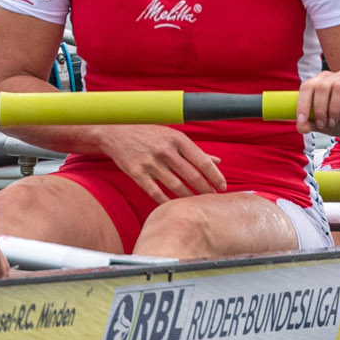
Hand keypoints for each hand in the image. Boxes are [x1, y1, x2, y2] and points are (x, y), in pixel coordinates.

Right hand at [94, 123, 226, 202]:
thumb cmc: (149, 134)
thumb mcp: (173, 136)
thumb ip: (195, 150)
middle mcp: (165, 150)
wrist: (116, 133)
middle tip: (212, 199)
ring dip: (189, 197)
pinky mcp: (137, 173)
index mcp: (177, 139)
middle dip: (205, 190)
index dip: (215, 176)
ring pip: (175, 186)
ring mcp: (150, 162)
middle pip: (191, 175)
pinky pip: (155, 192)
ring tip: (197, 204)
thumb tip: (217, 161)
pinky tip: (175, 207)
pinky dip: (166, 201)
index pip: (202, 161)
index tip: (223, 186)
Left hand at [299, 69, 339, 141]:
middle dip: (319, 109)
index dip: (303, 103)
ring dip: (333, 108)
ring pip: (339, 87)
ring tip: (334, 121)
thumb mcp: (323, 125)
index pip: (308, 86)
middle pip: (322, 86)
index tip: (302, 121)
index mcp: (324, 81)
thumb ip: (311, 124)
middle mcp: (339, 77)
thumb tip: (301, 127)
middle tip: (322, 124)